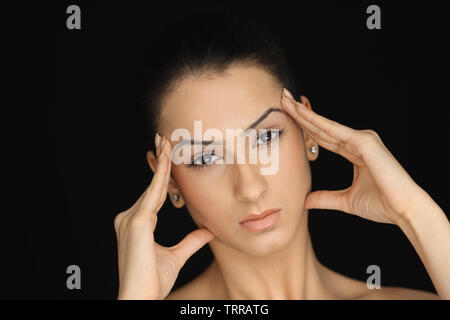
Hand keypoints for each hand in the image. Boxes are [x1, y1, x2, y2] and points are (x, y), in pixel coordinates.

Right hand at [113, 135, 213, 298]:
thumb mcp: (176, 257)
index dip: (162, 177)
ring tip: (167, 142)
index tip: (166, 158)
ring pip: (153, 186)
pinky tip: (167, 159)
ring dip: (161, 162)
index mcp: (136, 224)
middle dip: (160, 163)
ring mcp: (130, 218)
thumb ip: (191, 242)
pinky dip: (161, 174)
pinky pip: (154, 193)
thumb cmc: (152, 281)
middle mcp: (129, 218)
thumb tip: (207, 231)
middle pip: (152, 186)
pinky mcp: (137, 222)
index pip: (153, 195)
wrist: (140, 297)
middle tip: (166, 140)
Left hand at [280, 88, 427, 224]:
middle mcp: (358, 142)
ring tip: (285, 99)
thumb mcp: (345, 201)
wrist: (404, 210)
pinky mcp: (365, 141)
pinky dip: (316, 121)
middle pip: (321, 127)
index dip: (305, 127)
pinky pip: (334, 130)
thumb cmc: (382, 205)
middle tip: (282, 98)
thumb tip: (305, 201)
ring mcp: (362, 139)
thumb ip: (325, 198)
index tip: (288, 117)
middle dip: (300, 113)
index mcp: (354, 152)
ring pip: (325, 125)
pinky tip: (300, 113)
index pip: (323, 137)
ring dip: (303, 112)